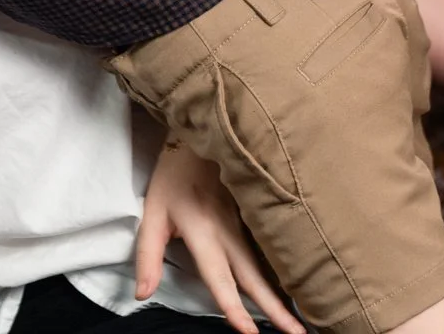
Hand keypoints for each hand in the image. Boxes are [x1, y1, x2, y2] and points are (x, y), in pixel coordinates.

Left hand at [136, 136, 301, 333]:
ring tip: (300, 320)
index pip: (220, 278)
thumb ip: (148, 256)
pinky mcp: (255, 212)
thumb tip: (142, 295)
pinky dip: (284, 270)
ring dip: (284, 293)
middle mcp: (230, 230)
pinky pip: (270, 247)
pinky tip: (298, 286)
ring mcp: (247, 220)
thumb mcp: (152, 213)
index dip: (234, 307)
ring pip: (267, 264)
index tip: (250, 333)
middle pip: (255, 277)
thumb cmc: (173, 175)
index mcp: (204, 231)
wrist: (201, 129)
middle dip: (276, 309)